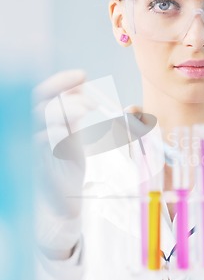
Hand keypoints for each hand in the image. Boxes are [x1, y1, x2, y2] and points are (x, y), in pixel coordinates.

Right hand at [34, 70, 92, 259]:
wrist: (62, 204)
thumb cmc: (67, 167)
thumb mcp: (74, 135)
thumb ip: (75, 111)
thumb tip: (80, 83)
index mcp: (45, 123)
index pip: (45, 93)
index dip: (60, 81)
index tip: (82, 75)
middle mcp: (37, 132)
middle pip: (42, 102)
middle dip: (67, 94)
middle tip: (91, 100)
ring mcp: (36, 148)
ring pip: (40, 119)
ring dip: (64, 110)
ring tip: (86, 110)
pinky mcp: (39, 166)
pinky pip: (40, 144)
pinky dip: (54, 133)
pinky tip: (67, 130)